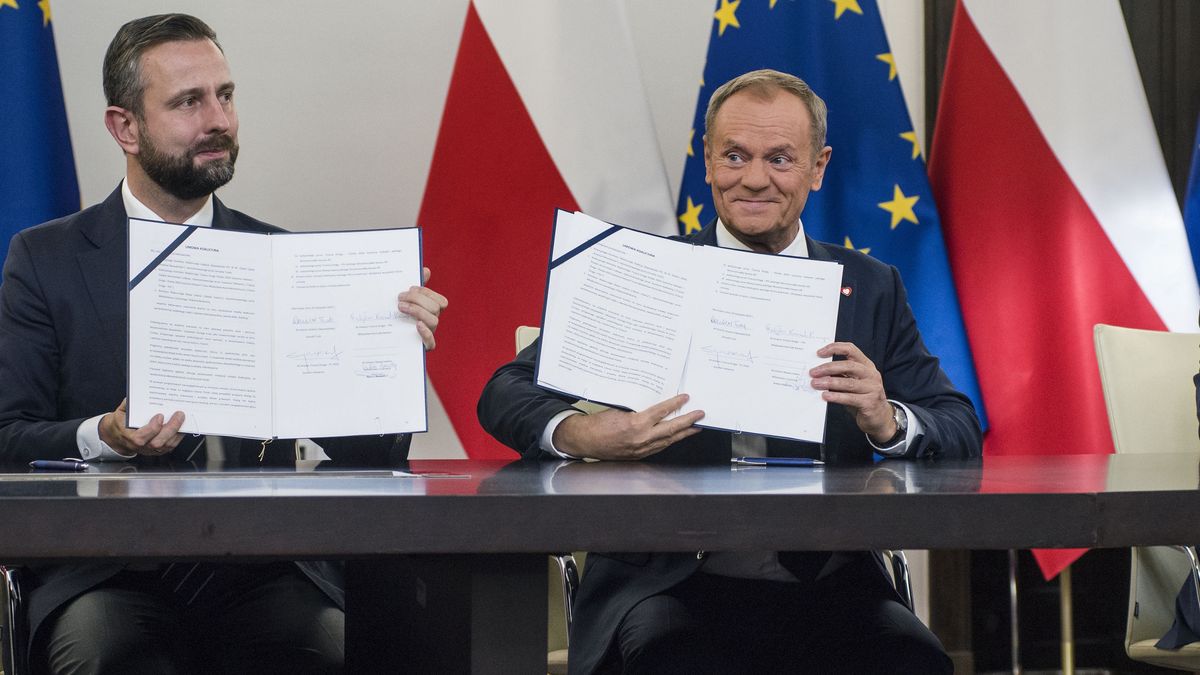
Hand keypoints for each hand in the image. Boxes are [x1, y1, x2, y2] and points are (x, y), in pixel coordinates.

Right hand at [99, 398, 185, 455]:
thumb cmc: (120, 423)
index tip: (160, 415)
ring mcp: (151, 450)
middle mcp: (141, 446)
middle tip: (179, 415)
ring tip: (183, 418)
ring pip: (167, 445)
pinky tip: (182, 425)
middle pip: (158, 442)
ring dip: (178, 431)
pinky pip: (171, 445)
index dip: (152, 428)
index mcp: (129, 437)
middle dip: (171, 428)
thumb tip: (137, 395)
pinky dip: (179, 435)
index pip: (141, 438)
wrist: (118, 436)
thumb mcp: (120, 412)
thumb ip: (127, 404)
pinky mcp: (159, 451)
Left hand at [398, 267, 447, 350]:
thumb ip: (415, 289)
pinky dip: (426, 333)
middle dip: (418, 299)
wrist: (384, 343)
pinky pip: (431, 343)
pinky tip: (417, 325)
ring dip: (418, 311)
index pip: (440, 301)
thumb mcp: (404, 302)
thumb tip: (426, 270)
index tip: (410, 288)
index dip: (426, 292)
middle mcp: (432, 323)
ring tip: (400, 307)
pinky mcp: (422, 348)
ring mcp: (428, 335)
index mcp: (431, 312)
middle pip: (435, 308)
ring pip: (434, 321)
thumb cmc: (397, 318)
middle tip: (399, 298)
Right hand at [552, 394, 703, 460]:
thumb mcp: (619, 410)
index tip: (685, 397)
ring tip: (695, 427)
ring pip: (668, 440)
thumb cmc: (597, 424)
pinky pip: (659, 447)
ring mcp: (640, 449)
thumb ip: (638, 409)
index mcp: (635, 425)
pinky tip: (676, 436)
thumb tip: (655, 405)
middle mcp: (640, 439)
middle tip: (700, 414)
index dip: (675, 404)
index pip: (661, 413)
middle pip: (671, 429)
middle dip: (688, 421)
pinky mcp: (638, 455)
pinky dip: (670, 440)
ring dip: (683, 433)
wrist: (584, 440)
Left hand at [809, 342, 895, 443]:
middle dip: (828, 368)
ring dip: (830, 383)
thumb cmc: (861, 398)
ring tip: (815, 384)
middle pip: (849, 365)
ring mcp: (873, 388)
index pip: (851, 349)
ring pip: (849, 383)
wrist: (879, 418)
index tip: (819, 353)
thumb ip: (840, 375)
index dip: (835, 348)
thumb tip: (818, 372)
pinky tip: (825, 396)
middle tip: (813, 372)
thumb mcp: (852, 383)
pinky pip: (850, 398)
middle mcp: (871, 375)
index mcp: (866, 365)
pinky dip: (836, 397)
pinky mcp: (870, 403)